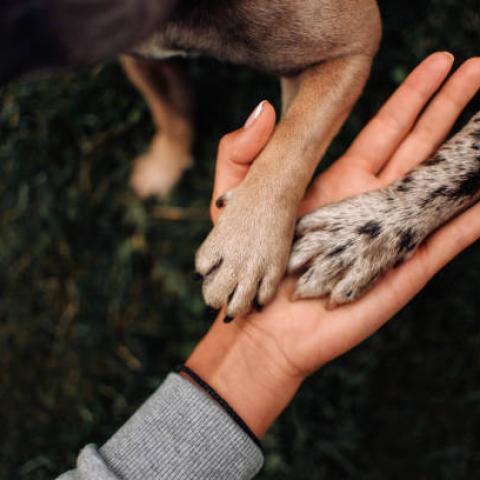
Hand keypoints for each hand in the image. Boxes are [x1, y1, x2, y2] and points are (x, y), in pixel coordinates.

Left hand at [187, 53, 479, 437]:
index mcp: (340, 182)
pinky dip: (470, 219)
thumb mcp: (235, 200)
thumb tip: (266, 104)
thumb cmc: (248, 264)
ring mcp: (390, 234)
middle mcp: (371, 202)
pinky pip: (444, 239)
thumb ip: (243, 153)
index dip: (415, 96)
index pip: (387, 129)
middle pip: (422, 145)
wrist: (263, 326)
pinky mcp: (402, 270)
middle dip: (453, 107)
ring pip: (438, 184)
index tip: (441, 62)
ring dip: (469, 154)